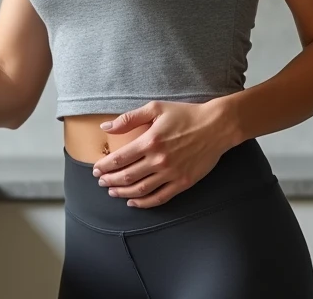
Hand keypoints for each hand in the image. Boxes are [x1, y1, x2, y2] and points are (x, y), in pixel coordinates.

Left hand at [92, 100, 235, 208]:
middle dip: (110, 180)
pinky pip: (159, 198)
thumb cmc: (185, 114)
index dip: (105, 166)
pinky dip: (144, 203)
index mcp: (149, 141)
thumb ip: (130, 118)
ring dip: (123, 193)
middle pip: (127, 176)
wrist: (216, 126)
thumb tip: (105, 127)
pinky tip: (133, 202)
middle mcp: (158, 160)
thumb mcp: (156, 108)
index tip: (96, 169)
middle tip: (101, 181)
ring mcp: (171, 173)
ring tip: (112, 192)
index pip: (119, 159)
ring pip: (140, 189)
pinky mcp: (183, 183)